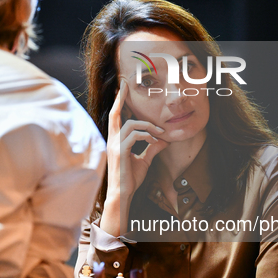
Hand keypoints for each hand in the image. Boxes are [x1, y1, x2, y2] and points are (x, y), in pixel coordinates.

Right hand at [100, 81, 168, 236]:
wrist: (123, 194)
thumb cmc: (131, 179)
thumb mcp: (144, 161)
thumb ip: (152, 149)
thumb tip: (164, 140)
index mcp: (116, 140)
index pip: (117, 117)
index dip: (119, 102)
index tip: (122, 88)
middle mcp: (113, 140)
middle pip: (115, 113)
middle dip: (121, 97)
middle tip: (125, 82)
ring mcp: (115, 145)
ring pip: (131, 124)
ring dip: (149, 126)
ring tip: (160, 133)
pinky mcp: (120, 151)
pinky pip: (135, 136)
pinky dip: (147, 136)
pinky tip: (155, 142)